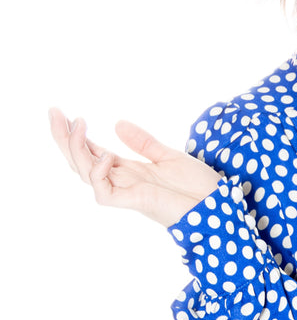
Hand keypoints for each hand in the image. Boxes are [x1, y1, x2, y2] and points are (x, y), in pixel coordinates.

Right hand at [49, 111, 221, 227]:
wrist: (220, 207)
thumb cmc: (199, 187)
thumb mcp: (169, 156)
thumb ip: (143, 142)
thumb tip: (117, 123)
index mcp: (129, 172)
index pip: (92, 153)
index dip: (76, 135)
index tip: (63, 113)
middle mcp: (123, 182)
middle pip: (81, 162)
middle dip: (64, 138)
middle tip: (53, 112)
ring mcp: (127, 193)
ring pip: (86, 174)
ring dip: (77, 148)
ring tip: (77, 123)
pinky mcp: (135, 202)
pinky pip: (103, 192)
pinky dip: (98, 172)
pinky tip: (105, 155)